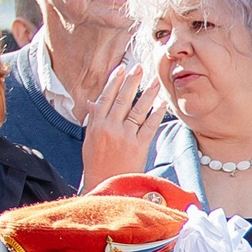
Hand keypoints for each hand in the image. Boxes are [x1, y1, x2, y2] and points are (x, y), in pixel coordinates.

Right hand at [75, 60, 167, 187]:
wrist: (106, 185)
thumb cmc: (96, 163)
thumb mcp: (89, 140)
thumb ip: (93, 119)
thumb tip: (94, 101)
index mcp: (96, 125)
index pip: (106, 97)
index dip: (114, 82)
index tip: (122, 68)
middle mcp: (110, 128)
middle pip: (122, 99)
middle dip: (132, 81)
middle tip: (140, 67)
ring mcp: (125, 137)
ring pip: (137, 110)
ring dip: (148, 94)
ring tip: (155, 81)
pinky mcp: (139, 146)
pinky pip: (149, 126)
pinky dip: (156, 114)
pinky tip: (162, 104)